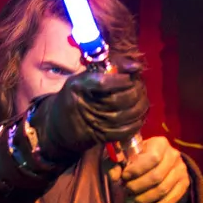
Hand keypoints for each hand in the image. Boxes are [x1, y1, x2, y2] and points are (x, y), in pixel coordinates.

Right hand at [31, 68, 149, 163]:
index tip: (131, 76)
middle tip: (141, 87)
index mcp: (77, 85)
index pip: (103, 83)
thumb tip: (136, 66)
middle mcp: (82, 103)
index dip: (122, 80)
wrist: (59, 125)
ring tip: (143, 100)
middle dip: (135, 92)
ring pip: (124, 115)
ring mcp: (91, 122)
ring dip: (139, 107)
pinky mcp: (100, 136)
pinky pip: (124, 131)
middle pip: (117, 100)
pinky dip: (136, 123)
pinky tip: (140, 116)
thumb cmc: (76, 96)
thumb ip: (110, 69)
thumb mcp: (85, 78)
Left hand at [113, 136, 189, 202]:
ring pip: (162, 191)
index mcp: (160, 144)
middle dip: (137, 187)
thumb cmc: (138, 158)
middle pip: (156, 177)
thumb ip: (117, 165)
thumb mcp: (125, 157)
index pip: (152, 158)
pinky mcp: (184, 184)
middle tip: (126, 192)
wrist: (159, 162)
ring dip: (144, 200)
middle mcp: (174, 155)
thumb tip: (114, 177)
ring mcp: (181, 170)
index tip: (124, 177)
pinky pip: (170, 201)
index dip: (137, 170)